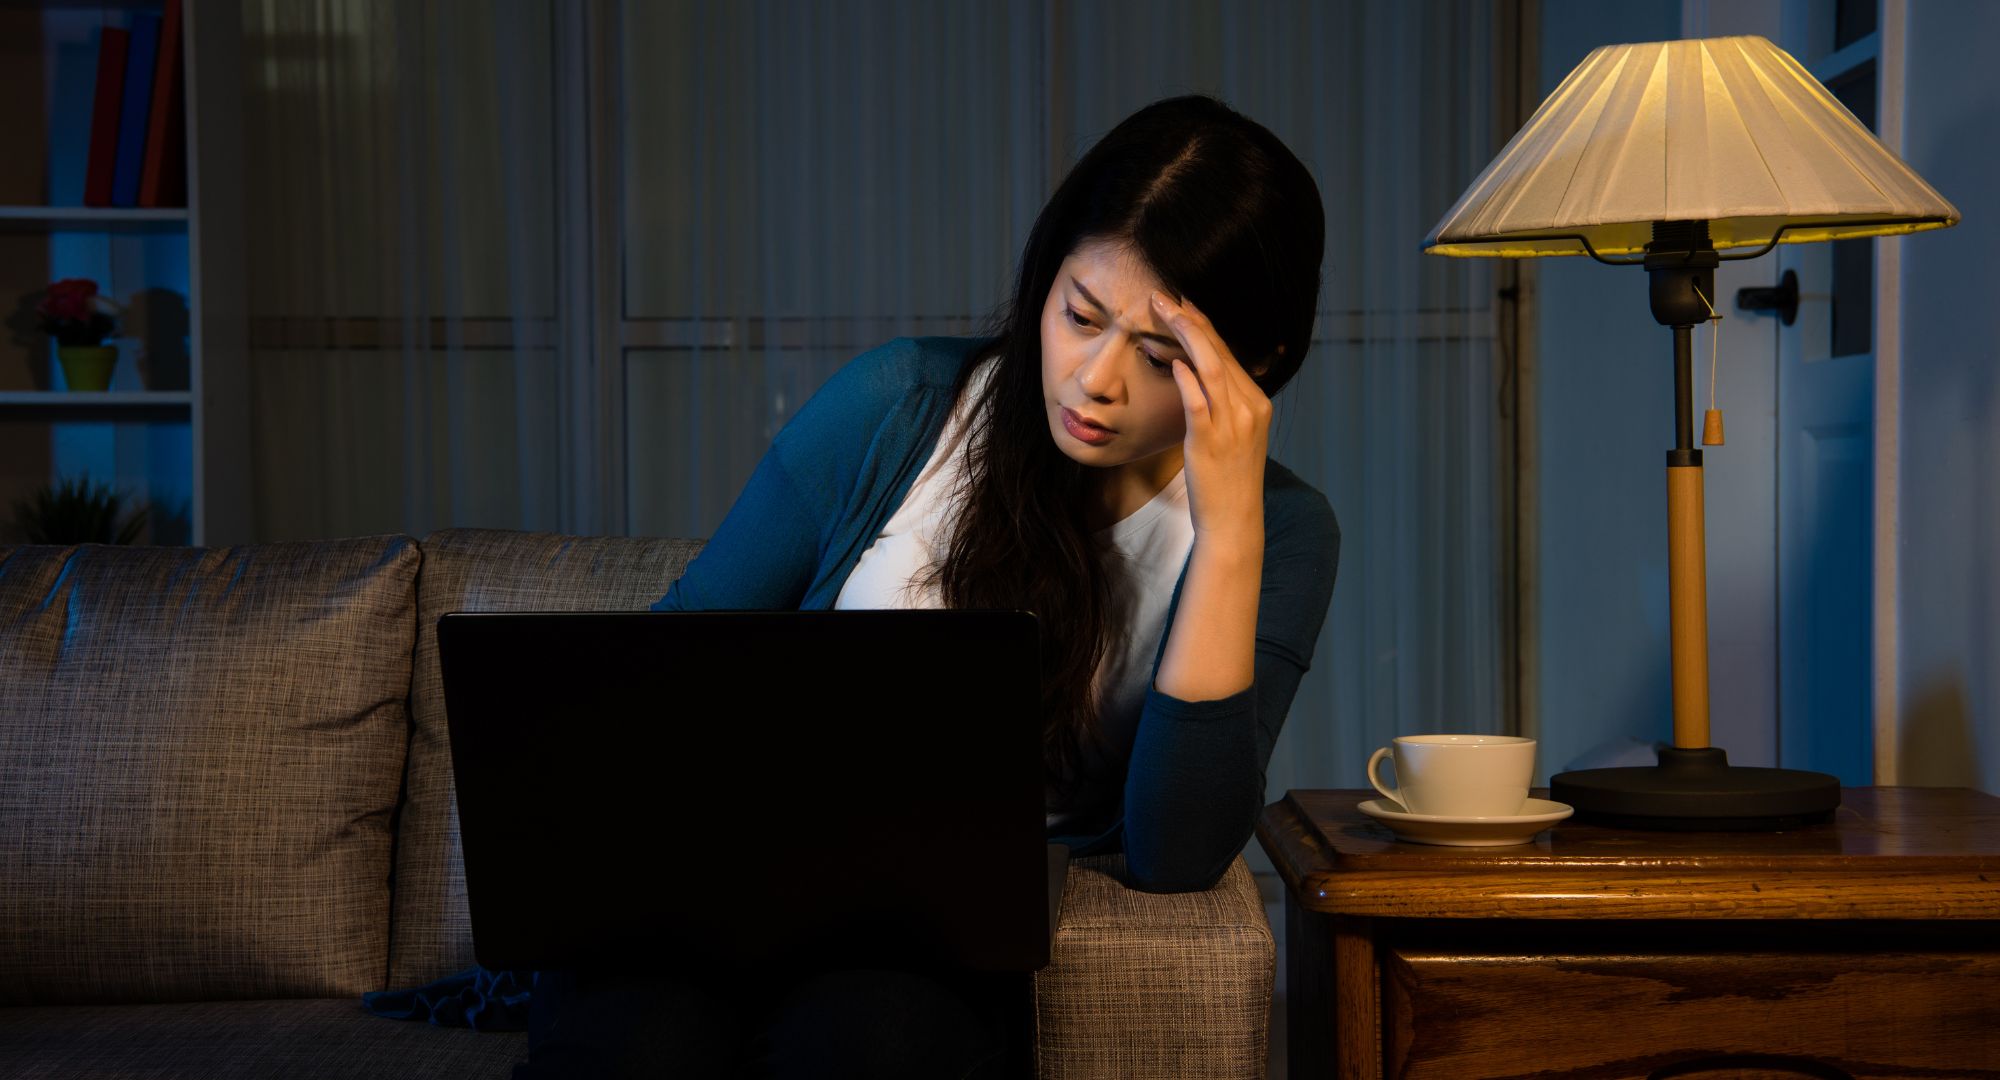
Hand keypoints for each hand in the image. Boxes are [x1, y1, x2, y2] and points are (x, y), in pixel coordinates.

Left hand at [1151, 290, 1269, 545]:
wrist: (1234, 520)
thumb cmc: (1229, 478)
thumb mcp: (1236, 434)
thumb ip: (1224, 403)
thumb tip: (1197, 373)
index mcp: (1257, 403)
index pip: (1229, 353)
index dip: (1203, 325)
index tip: (1181, 302)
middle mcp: (1249, 408)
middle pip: (1220, 352)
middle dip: (1191, 320)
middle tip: (1164, 296)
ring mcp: (1232, 425)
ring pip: (1212, 368)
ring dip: (1186, 336)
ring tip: (1163, 313)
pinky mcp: (1210, 441)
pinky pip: (1199, 403)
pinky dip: (1187, 380)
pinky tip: (1172, 362)